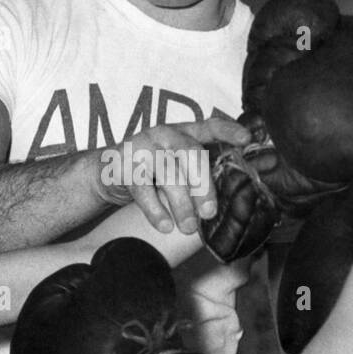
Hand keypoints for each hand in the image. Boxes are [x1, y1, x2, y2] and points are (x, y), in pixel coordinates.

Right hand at [95, 117, 252, 234]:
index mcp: (184, 132)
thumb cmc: (152, 172)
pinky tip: (164, 226)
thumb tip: (229, 202)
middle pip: (190, 153)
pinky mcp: (124, 165)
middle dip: (203, 184)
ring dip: (180, 203)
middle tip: (209, 213)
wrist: (105, 172)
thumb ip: (200, 175)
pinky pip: (142, 188)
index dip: (229, 131)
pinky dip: (154, 209)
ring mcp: (143, 147)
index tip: (247, 139)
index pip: (210, 126)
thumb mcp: (178, 167)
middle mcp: (165, 134)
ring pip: (168, 173)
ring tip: (188, 227)